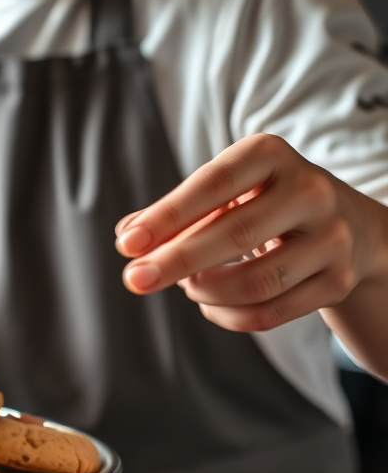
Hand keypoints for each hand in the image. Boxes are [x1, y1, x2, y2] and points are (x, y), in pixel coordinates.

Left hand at [115, 133, 387, 333]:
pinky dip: (226, 317)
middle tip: (134, 280)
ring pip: (255, 283)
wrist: (346, 228)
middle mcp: (310, 191)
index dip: (169, 215)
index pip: (215, 182)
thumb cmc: (263, 205)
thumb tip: (127, 233)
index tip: (128, 244)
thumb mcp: (224, 194)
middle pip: (235, 234)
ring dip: (204, 291)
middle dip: (176, 261)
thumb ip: (176, 213)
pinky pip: (268, 314)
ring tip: (185, 286)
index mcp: (273, 156)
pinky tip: (208, 305)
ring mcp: (331, 239)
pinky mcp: (336, 282)